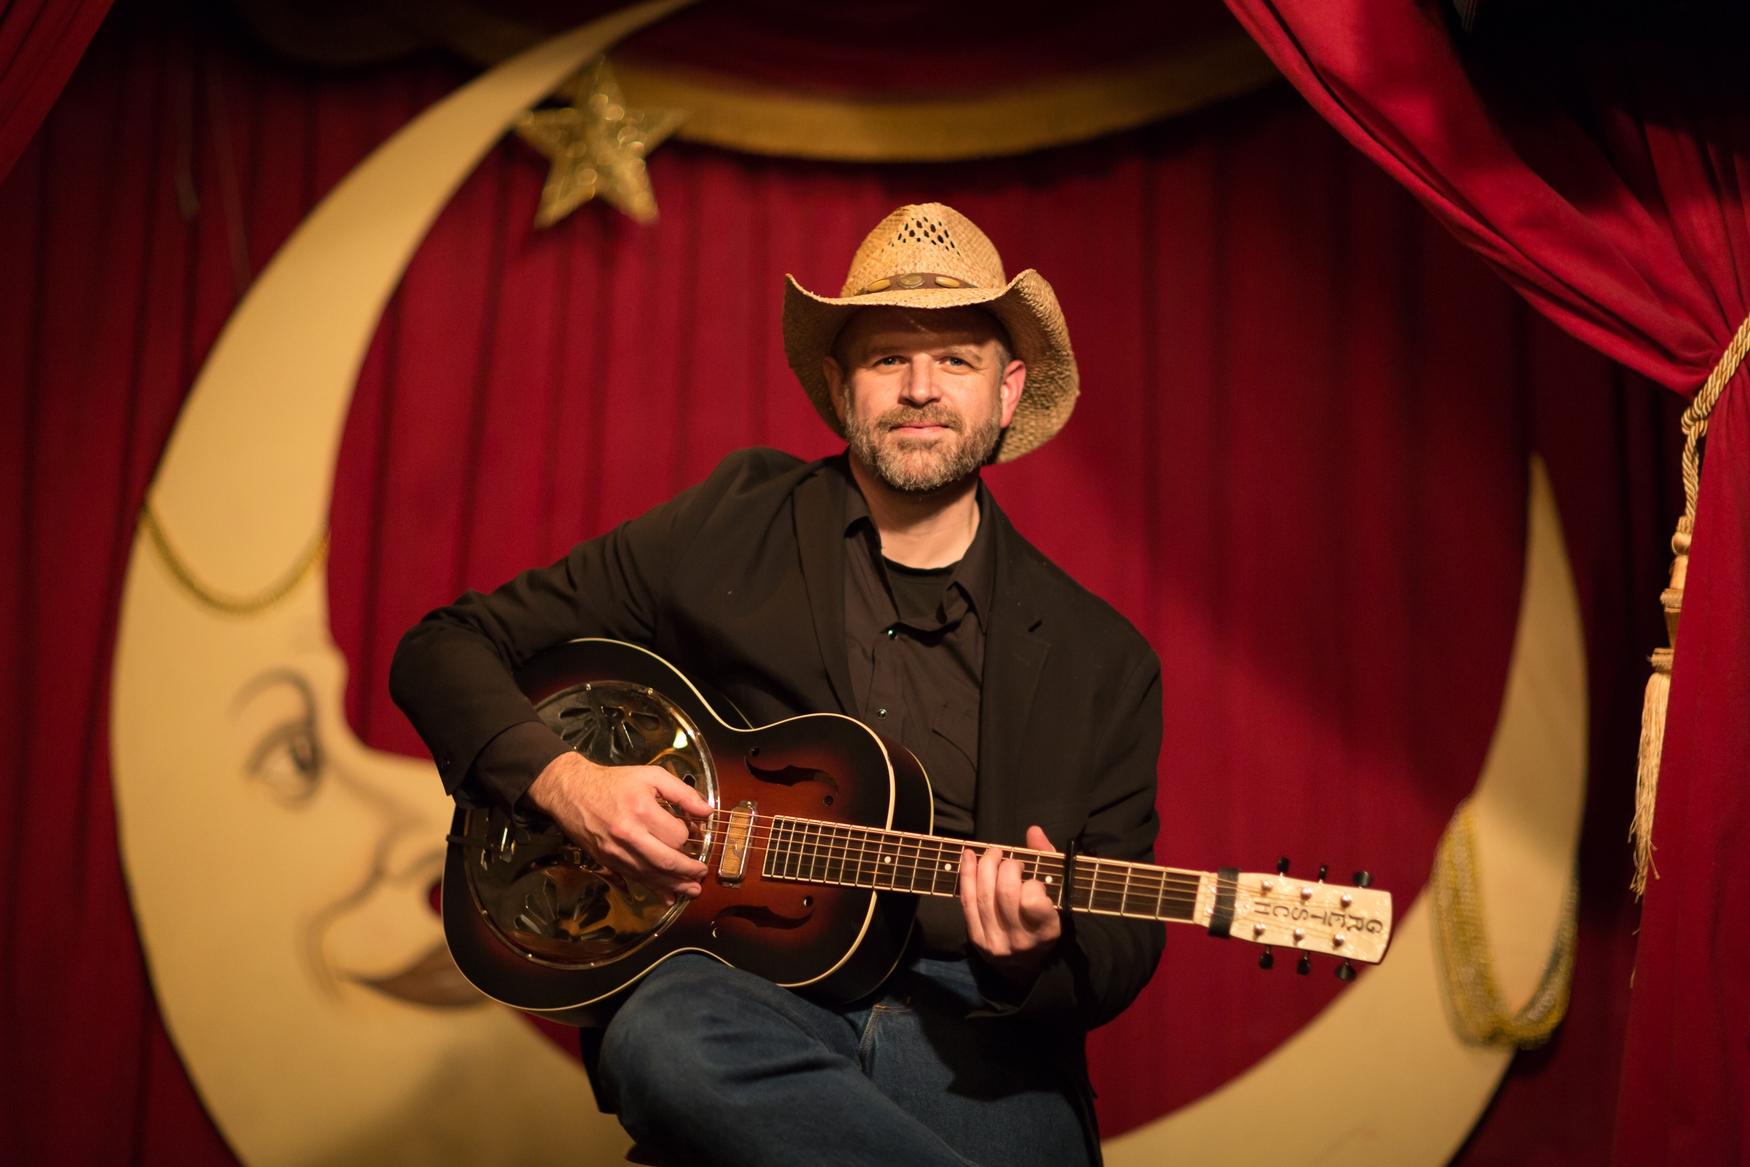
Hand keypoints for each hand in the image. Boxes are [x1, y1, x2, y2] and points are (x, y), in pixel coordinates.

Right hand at [527, 751, 711, 902]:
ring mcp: (616, 851)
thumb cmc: (614, 782)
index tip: (693, 832)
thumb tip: (707, 811)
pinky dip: (653, 890)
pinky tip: (667, 897)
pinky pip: (634, 879)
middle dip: (689, 871)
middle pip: (666, 861)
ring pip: (651, 875)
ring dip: (675, 885)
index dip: (689, 835)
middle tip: (702, 873)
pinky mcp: (607, 861)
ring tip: (693, 890)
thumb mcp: (651, 776)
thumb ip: (682, 792)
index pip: (677, 834)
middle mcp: (629, 835)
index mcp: (641, 810)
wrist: (571, 791)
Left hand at [960, 825, 1062, 976]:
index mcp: (1046, 931)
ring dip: (986, 866)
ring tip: (993, 853)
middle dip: (1007, 867)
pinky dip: (966, 875)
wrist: (1025, 967)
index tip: (1034, 881)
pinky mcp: (976, 939)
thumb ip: (1047, 861)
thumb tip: (1033, 831)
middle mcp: (1020, 941)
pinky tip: (968, 856)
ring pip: (984, 895)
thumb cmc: (1044, 922)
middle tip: (1012, 861)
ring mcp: (995, 942)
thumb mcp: (1056, 896)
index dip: (1032, 884)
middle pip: (1005, 894)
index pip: (1033, 902)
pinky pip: (967, 901)